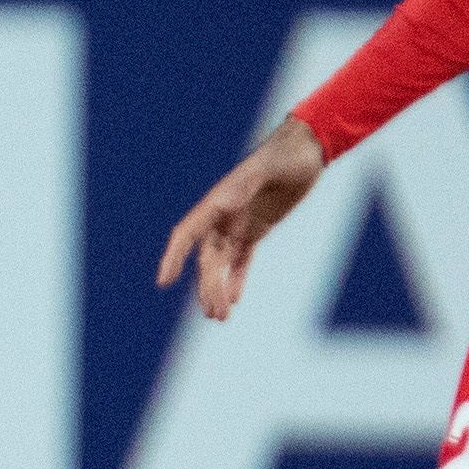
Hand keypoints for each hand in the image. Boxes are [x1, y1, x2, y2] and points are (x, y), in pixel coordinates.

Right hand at [156, 117, 328, 319]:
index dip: (174, 258)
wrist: (305, 151)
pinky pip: (241, 260)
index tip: (163, 281)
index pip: (188, 234)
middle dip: (207, 287)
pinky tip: (234, 300)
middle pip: (207, 259)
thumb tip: (230, 196)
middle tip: (214, 314)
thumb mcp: (270, 168)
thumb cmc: (287, 155)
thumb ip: (251, 180)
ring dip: (217, 289)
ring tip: (219, 317)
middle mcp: (223, 216)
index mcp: (219, 201)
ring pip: (221, 264)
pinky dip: (236, 279)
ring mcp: (238, 224)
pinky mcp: (256, 229)